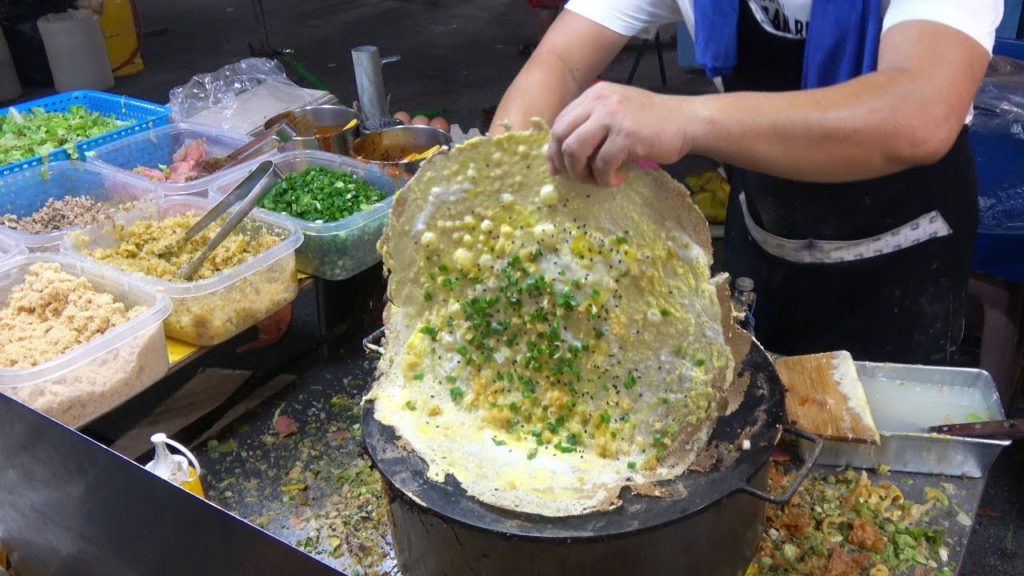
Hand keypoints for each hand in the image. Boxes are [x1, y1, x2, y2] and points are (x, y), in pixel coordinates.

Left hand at [548, 82, 691, 185]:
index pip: (560, 122)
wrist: (687, 121)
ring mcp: (612, 116)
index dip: (554, 149)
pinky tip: (616, 180)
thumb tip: (564, 153)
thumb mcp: (617, 111)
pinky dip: (605, 179)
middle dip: (563, 162)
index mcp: (594, 94)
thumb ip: (593, 123)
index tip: (558, 168)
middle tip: (576, 178)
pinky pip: (602, 164)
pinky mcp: (626, 135)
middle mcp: (599, 101)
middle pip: (560, 135)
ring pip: (574, 150)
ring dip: (580, 172)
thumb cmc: (652, 122)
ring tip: (597, 180)